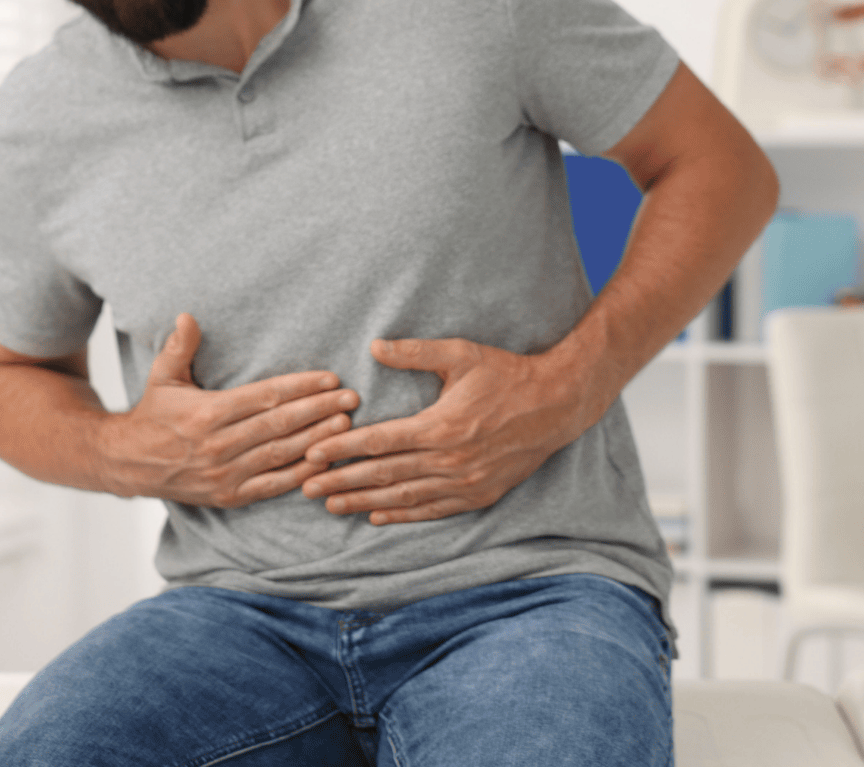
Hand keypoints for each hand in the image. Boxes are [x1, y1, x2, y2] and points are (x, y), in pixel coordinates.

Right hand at [98, 313, 358, 507]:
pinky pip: (273, 485)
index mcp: (206, 412)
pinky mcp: (230, 495)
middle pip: (279, 424)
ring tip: (346, 424)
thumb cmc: (153, 415)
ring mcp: (225, 473)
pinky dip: (301, 474)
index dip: (300, 387)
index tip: (329, 378)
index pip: (264, 397)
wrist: (129, 464)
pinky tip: (324, 461)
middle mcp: (218, 444)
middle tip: (351, 398)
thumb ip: (179, 347)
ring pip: (281, 454)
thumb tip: (188, 316)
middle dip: (319, 410)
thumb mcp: (162, 377)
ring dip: (316, 439)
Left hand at [300, 337, 595, 524]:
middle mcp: (450, 460)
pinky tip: (376, 517)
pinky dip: (403, 515)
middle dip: (341, 482)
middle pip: (384, 474)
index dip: (341, 449)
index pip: (378, 441)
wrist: (557, 406)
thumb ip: (415, 352)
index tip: (311, 454)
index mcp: (441, 426)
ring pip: (404, 496)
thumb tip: (373, 345)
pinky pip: (433, 510)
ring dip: (364, 502)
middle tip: (306, 488)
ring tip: (330, 506)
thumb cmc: (506, 374)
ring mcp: (465, 482)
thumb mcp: (461, 354)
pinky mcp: (479, 495)